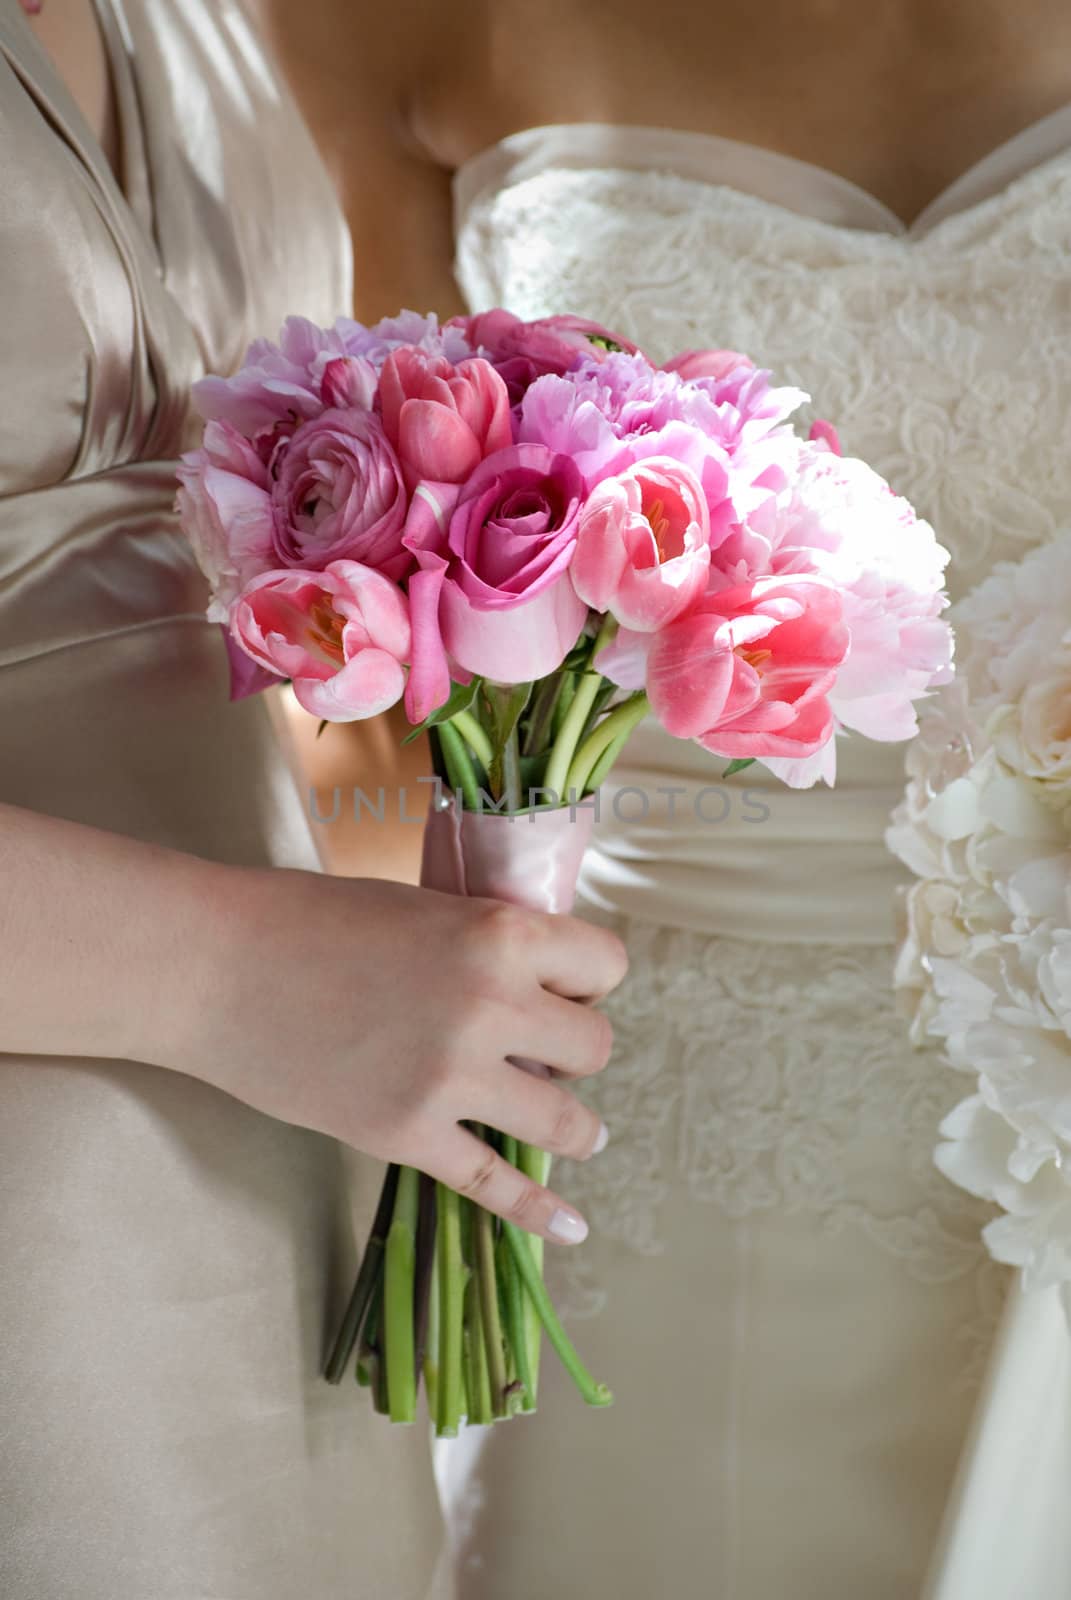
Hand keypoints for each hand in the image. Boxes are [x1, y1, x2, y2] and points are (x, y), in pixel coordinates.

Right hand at [173, 870, 627, 1243]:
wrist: (217, 967)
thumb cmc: (311, 920)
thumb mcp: (422, 907)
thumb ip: (486, 945)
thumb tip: (539, 988)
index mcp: (498, 934)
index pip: (605, 965)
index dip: (588, 979)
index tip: (565, 990)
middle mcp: (491, 1006)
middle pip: (594, 1047)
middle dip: (574, 1049)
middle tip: (544, 1052)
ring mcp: (450, 1078)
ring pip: (566, 1121)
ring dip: (574, 1125)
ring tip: (576, 1130)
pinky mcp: (407, 1135)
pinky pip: (495, 1183)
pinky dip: (540, 1210)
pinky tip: (572, 1229)